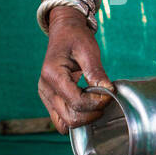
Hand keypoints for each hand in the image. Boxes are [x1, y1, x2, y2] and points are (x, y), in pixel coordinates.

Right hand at [38, 9, 113, 132]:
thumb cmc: (75, 37)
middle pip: (70, 117)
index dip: (96, 102)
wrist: (64, 31)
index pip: (76, 102)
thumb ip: (96, 72)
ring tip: (96, 103)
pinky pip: (61, 120)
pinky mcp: (49, 99)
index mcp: (52, 74)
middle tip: (105, 100)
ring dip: (84, 118)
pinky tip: (87, 106)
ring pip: (65, 123)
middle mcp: (45, 88)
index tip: (109, 93)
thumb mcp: (88, 50)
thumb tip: (108, 91)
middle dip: (92, 113)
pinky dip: (76, 118)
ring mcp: (45, 96)